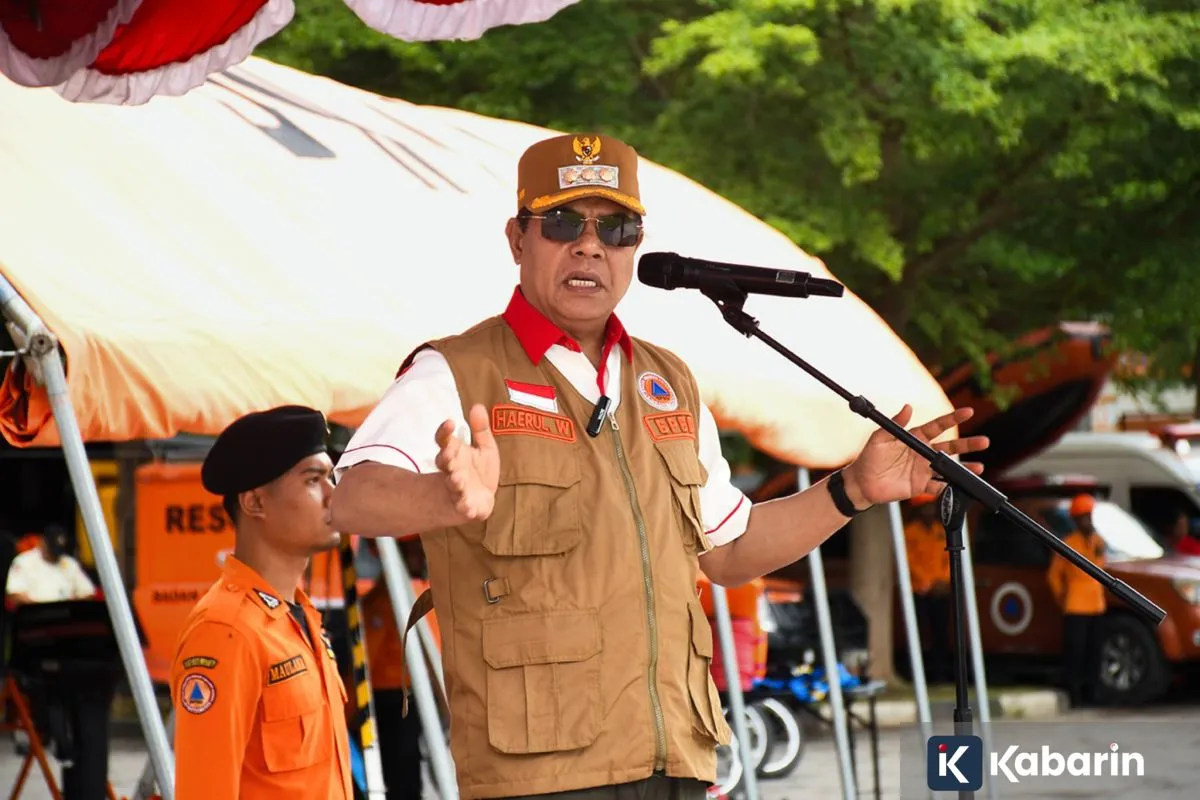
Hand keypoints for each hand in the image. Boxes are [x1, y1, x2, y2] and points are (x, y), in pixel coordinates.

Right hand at [433, 404, 499, 521]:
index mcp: (454, 453)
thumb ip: (480, 428)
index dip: (444, 432)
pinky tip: (468, 508)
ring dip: (454, 481)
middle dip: (445, 458)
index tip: (450, 422)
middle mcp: (451, 470)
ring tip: (457, 479)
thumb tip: (477, 405)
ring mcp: (456, 488)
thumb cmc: (479, 470)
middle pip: (444, 462)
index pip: (443, 440)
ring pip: (452, 484)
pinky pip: (463, 506)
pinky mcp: (464, 505)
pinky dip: (465, 507)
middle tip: (449, 453)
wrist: (479, 499)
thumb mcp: (484, 447)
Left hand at [842, 405, 988, 507]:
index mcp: (915, 438)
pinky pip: (938, 487)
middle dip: (968, 444)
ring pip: (948, 468)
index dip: (953, 418)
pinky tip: (959, 486)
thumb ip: (895, 424)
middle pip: (950, 446)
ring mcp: (923, 470)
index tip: (968, 412)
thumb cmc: (869, 458)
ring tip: (979, 467)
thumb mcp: (879, 438)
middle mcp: (923, 453)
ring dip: (965, 467)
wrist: (862, 483)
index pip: (938, 426)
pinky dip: (949, 488)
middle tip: (984, 441)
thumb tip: (907, 407)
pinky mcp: (921, 486)